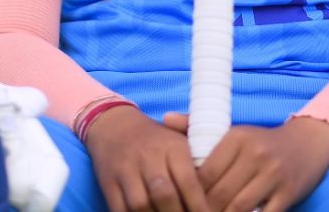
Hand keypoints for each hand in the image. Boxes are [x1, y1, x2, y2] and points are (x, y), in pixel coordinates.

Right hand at [85, 105, 209, 211]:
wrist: (115, 126)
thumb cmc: (156, 141)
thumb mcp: (179, 141)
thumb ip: (198, 161)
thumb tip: (219, 191)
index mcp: (172, 147)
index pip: (189, 181)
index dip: (199, 205)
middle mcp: (149, 157)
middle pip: (164, 194)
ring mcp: (126, 170)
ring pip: (140, 204)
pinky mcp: (109, 182)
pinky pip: (120, 208)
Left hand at [166, 114, 328, 211]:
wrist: (308, 143)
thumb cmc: (262, 142)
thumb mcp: (233, 131)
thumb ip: (197, 127)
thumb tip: (165, 118)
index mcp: (238, 137)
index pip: (205, 173)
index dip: (191, 193)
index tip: (183, 201)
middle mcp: (255, 154)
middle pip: (219, 193)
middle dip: (204, 210)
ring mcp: (273, 174)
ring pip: (238, 207)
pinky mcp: (288, 193)